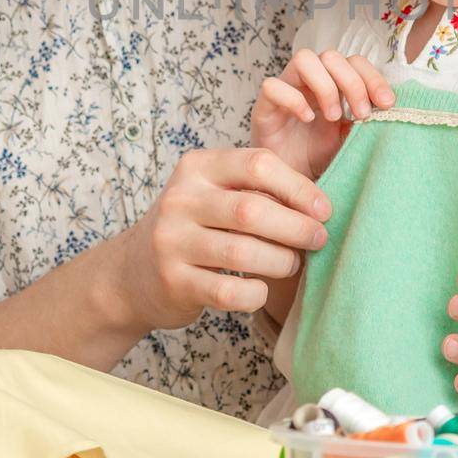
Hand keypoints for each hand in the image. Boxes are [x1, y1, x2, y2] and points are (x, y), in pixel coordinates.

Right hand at [116, 148, 331, 331]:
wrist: (134, 272)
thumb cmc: (195, 227)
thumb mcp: (215, 193)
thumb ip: (258, 190)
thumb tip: (320, 206)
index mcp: (198, 167)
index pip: (258, 164)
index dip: (299, 188)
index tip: (324, 209)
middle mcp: (180, 199)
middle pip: (252, 210)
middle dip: (297, 227)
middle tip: (318, 239)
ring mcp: (172, 241)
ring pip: (243, 252)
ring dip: (281, 261)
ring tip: (292, 264)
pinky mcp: (173, 281)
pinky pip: (228, 291)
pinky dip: (256, 293)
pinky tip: (261, 289)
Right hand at [250, 49, 394, 179]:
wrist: (290, 184)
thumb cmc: (319, 158)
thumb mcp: (351, 139)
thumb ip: (367, 123)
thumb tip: (394, 112)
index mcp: (334, 84)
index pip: (355, 62)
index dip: (373, 77)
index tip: (387, 104)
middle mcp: (310, 82)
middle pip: (332, 56)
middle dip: (352, 83)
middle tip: (362, 115)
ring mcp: (287, 90)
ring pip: (303, 59)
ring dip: (325, 85)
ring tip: (334, 116)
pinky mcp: (265, 106)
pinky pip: (273, 85)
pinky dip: (293, 99)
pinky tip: (307, 119)